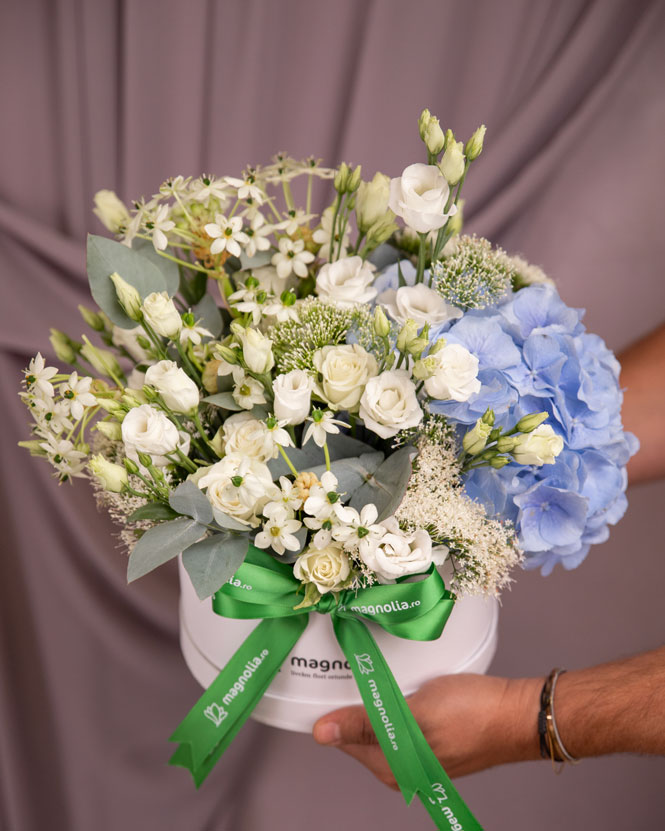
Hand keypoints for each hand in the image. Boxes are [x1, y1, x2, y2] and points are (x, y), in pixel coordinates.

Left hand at [312, 673, 541, 788]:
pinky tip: (403, 681)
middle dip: (356, 700)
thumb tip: (321, 733)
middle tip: (357, 665)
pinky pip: (401, 717)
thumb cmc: (472, 714)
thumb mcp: (415, 714)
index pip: (342, 736)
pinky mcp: (432, 738)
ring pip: (381, 721)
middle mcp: (400, 766)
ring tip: (380, 670)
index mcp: (390, 767)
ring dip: (378, 697)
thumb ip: (366, 724)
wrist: (518, 714)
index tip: (329, 674)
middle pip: (359, 729)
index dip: (334, 706)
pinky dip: (397, 699)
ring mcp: (417, 753)